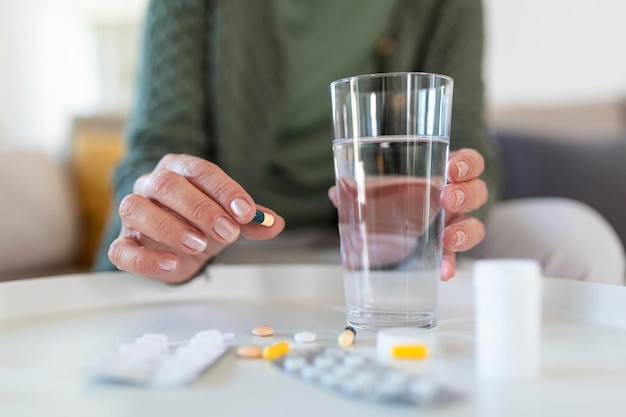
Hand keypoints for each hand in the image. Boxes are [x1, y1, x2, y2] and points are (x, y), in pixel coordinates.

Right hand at [107, 154, 284, 282]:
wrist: (180, 250)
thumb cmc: (204, 225)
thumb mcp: (231, 220)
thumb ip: (251, 220)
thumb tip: (274, 223)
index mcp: (179, 170)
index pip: (199, 171)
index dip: (223, 190)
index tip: (246, 212)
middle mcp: (151, 185)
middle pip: (167, 185)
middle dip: (200, 209)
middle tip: (228, 232)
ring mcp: (133, 214)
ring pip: (136, 208)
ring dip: (171, 227)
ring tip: (201, 245)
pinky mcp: (124, 244)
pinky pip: (122, 249)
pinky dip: (146, 258)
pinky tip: (172, 263)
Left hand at [327, 148, 487, 279]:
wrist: (388, 233)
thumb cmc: (392, 201)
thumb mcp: (377, 191)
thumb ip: (361, 189)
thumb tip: (337, 191)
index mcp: (442, 176)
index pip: (467, 163)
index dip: (467, 164)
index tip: (452, 169)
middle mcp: (453, 200)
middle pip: (477, 192)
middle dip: (466, 194)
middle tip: (446, 198)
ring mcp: (453, 227)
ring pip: (474, 226)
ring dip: (465, 231)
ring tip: (448, 238)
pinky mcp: (445, 253)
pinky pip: (454, 258)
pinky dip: (450, 264)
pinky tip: (442, 272)